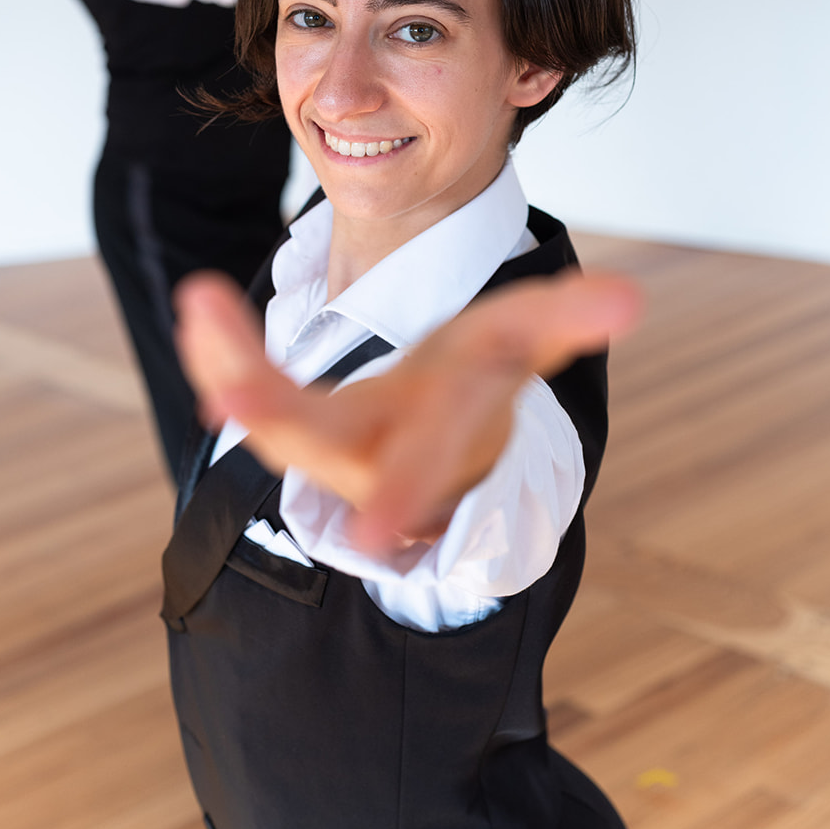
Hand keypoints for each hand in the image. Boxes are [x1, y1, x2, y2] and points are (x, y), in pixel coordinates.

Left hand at [175, 268, 640, 553]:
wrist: (424, 437)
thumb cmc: (468, 385)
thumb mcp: (517, 345)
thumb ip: (566, 319)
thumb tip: (630, 296)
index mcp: (439, 430)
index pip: (428, 456)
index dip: (409, 490)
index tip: (380, 532)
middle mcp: (376, 449)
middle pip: (326, 443)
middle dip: (282, 418)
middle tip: (227, 392)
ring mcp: (327, 440)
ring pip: (273, 414)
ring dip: (230, 364)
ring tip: (201, 302)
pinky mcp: (293, 419)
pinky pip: (249, 388)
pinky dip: (220, 352)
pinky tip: (200, 305)